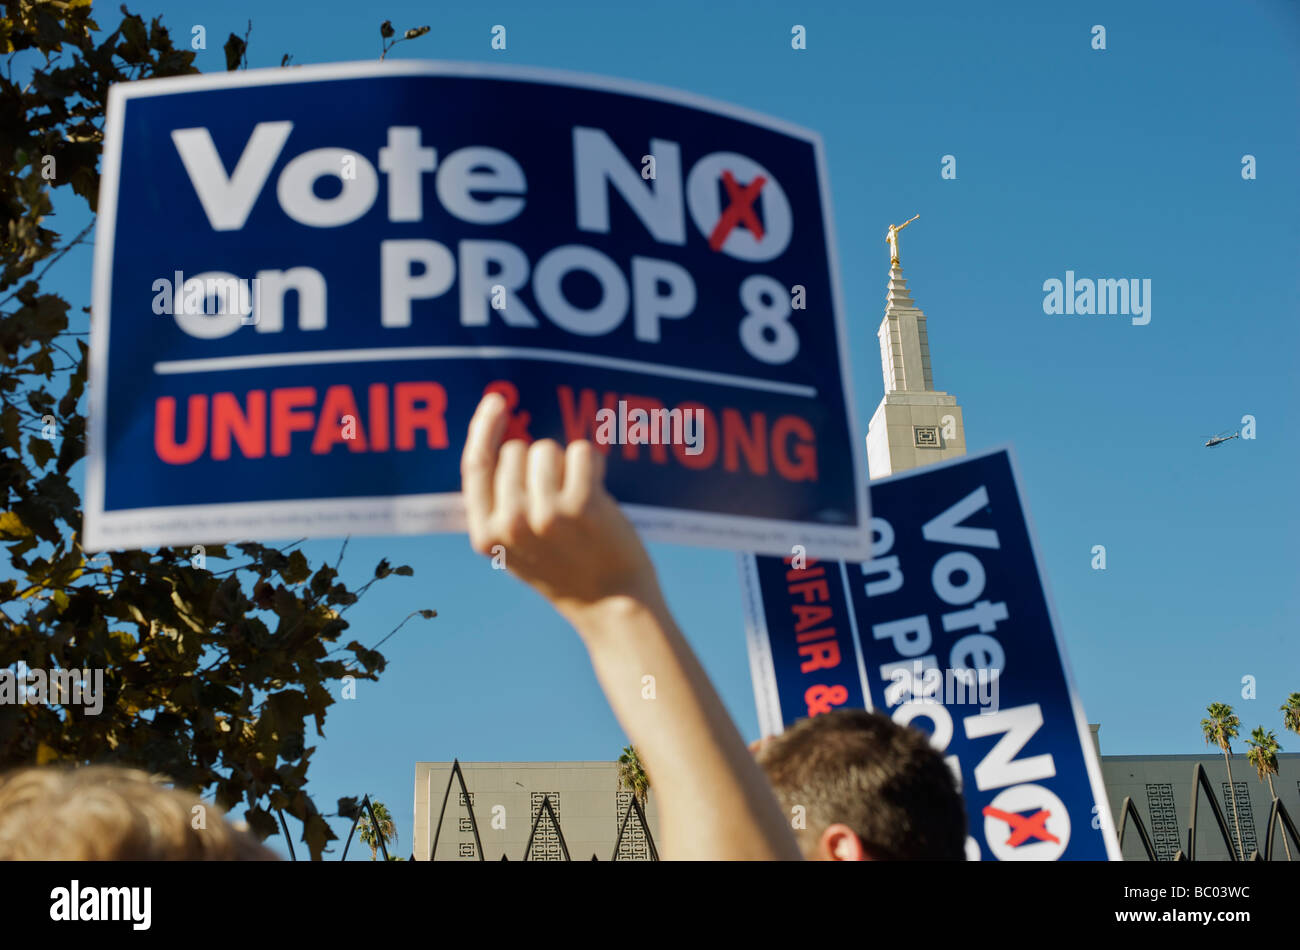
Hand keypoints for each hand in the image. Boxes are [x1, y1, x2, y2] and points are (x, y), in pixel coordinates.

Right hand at [460, 392, 660, 620]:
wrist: (612, 605)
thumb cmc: (567, 569)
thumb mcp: (516, 546)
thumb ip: (500, 503)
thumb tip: (501, 439)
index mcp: (486, 534)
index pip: (475, 465)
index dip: (484, 428)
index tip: (497, 401)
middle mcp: (511, 523)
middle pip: (518, 450)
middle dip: (541, 463)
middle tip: (561, 501)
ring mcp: (545, 513)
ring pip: (549, 449)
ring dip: (567, 465)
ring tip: (579, 502)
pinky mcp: (582, 504)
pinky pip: (582, 452)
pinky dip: (593, 465)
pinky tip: (599, 497)